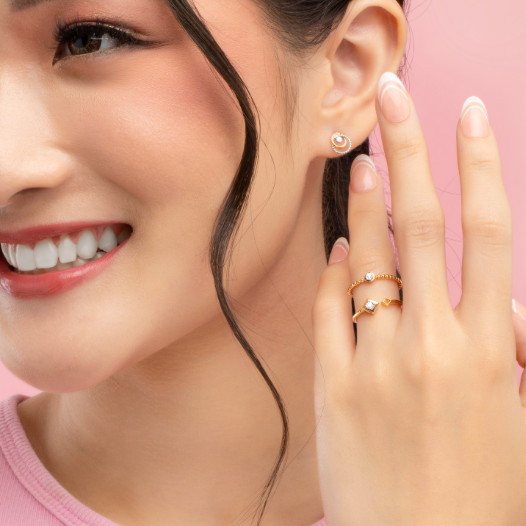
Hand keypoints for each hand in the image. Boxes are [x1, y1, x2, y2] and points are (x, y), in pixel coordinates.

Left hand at [312, 72, 525, 525]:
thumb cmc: (484, 492)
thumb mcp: (523, 416)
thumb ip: (512, 348)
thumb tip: (499, 295)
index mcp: (492, 350)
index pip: (488, 231)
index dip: (480, 164)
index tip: (467, 114)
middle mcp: (434, 344)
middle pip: (424, 222)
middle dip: (410, 149)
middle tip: (396, 95)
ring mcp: (378, 362)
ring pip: (371, 259)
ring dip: (365, 202)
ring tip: (361, 159)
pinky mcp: (336, 386)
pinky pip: (331, 311)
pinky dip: (336, 272)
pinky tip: (340, 246)